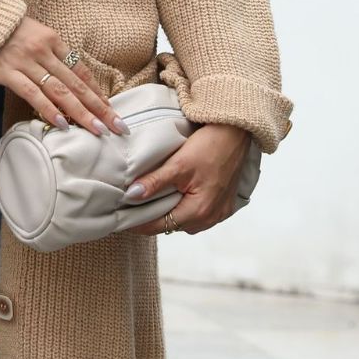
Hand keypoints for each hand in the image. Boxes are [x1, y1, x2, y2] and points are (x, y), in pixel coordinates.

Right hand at [0, 17, 124, 137]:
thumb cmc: (4, 30)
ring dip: (80, 113)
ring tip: (97, 130)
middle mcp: (43, 51)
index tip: (110, 109)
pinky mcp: (8, 73)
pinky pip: (32, 94)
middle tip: (117, 126)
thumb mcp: (33, 34)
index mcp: (53, 39)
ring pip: (60, 92)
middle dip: (98, 107)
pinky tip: (63, 124)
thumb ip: (49, 54)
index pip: (80, 70)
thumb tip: (67, 79)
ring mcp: (26, 62)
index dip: (96, 91)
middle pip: (76, 84)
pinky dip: (49, 110)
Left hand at [123, 122, 251, 234]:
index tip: (121, 218)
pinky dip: (186, 208)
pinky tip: (177, 196)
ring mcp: (220, 212)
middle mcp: (211, 217)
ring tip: (152, 201)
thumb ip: (155, 182)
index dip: (138, 222)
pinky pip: (200, 214)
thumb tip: (131, 196)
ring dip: (171, 213)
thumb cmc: (211, 146)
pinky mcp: (225, 204)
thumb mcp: (178, 164)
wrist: (237, 133)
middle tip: (133, 207)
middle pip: (173, 225)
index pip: (159, 225)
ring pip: (186, 221)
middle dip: (153, 218)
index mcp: (199, 211)